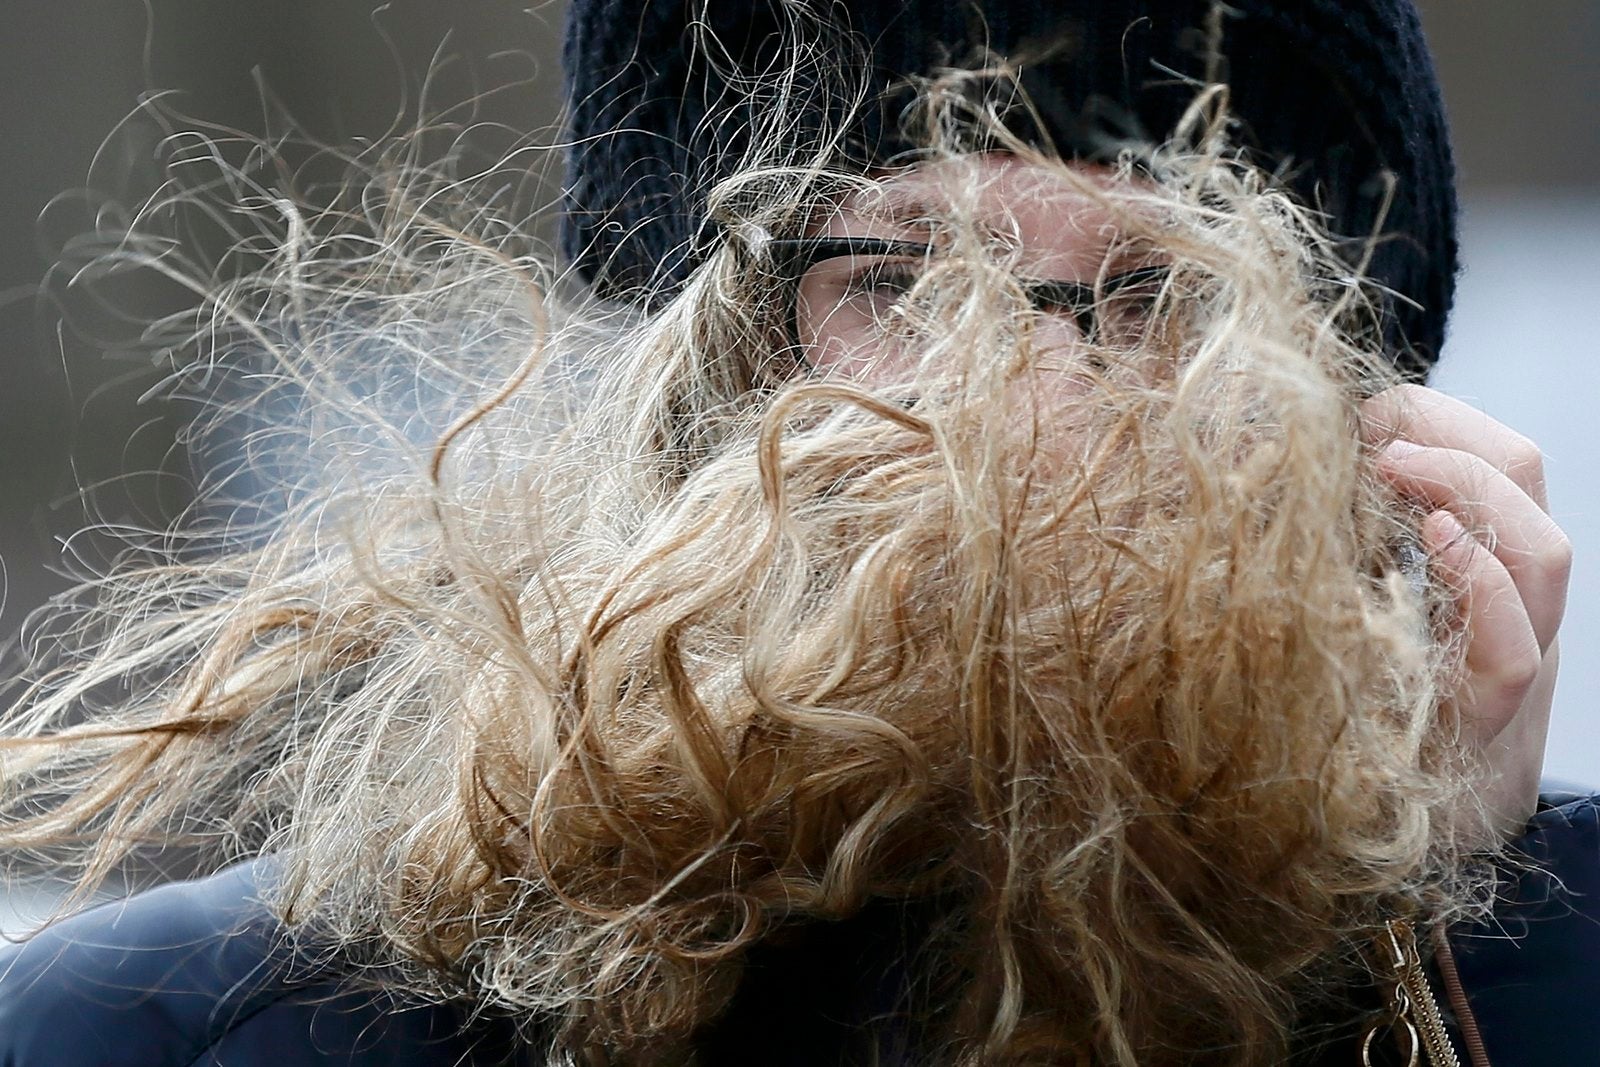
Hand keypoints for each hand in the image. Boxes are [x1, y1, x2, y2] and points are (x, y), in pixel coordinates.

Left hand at [1362, 385, 1571, 842]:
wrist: (1389, 844)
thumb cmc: (1358, 713)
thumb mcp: (1351, 609)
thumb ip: (1344, 545)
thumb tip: (1294, 465)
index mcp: (1480, 572)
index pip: (1501, 460)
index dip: (1441, 417)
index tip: (1367, 411)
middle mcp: (1513, 609)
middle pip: (1528, 480)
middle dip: (1453, 431)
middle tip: (1376, 431)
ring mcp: (1513, 666)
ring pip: (1541, 552)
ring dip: (1465, 489)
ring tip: (1395, 467)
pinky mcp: (1486, 729)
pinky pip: (1514, 649)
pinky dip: (1478, 582)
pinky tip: (1428, 544)